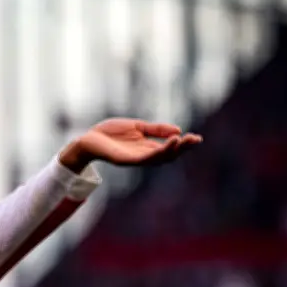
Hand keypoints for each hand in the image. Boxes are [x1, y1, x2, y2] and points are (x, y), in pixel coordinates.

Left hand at [60, 118, 201, 170]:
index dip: (184, 144)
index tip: (197, 138)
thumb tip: (179, 130)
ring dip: (172, 150)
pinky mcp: (127, 160)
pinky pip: (146, 158)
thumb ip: (156, 129)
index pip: (170, 148)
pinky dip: (158, 152)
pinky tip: (167, 143)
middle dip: (183, 148)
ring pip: (159, 158)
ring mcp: (136, 159)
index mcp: (147, 147)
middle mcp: (144, 155)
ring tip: (183, 140)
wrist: (89, 138)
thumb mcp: (137, 126)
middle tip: (195, 139)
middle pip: (168, 155)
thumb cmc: (110, 133)